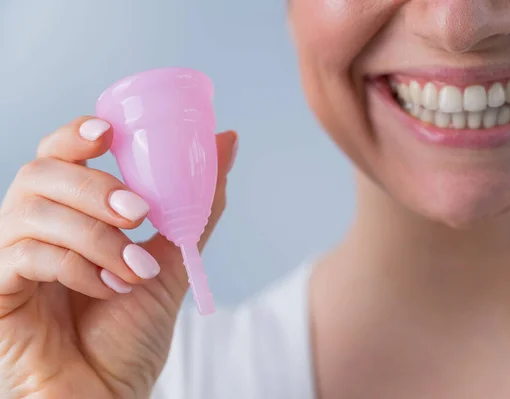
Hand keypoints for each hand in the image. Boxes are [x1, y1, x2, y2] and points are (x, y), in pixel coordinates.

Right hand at [0, 117, 236, 398]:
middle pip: (40, 173)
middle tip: (138, 213)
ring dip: (95, 236)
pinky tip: (108, 289)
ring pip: (32, 211)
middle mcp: (32, 230)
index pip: (57, 155)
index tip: (110, 133)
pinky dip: (76, 267)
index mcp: (68, 216)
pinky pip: (24, 256)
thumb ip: (195, 203)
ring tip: (134, 269)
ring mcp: (9, 259)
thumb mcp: (172, 258)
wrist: (109, 394)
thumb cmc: (131, 331)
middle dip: (93, 187)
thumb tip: (226, 141)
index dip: (75, 135)